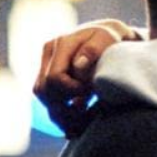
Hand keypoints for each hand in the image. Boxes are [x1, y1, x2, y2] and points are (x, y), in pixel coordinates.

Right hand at [33, 19, 140, 137]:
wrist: (110, 35)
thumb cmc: (113, 37)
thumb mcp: (108, 39)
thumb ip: (94, 50)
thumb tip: (78, 65)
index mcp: (61, 44)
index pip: (55, 78)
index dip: (72, 92)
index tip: (90, 94)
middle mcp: (50, 53)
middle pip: (45, 91)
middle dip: (65, 107)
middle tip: (86, 112)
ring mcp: (47, 64)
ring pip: (44, 98)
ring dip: (62, 114)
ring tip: (83, 119)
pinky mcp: (49, 75)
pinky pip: (48, 99)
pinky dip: (61, 113)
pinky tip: (78, 120)